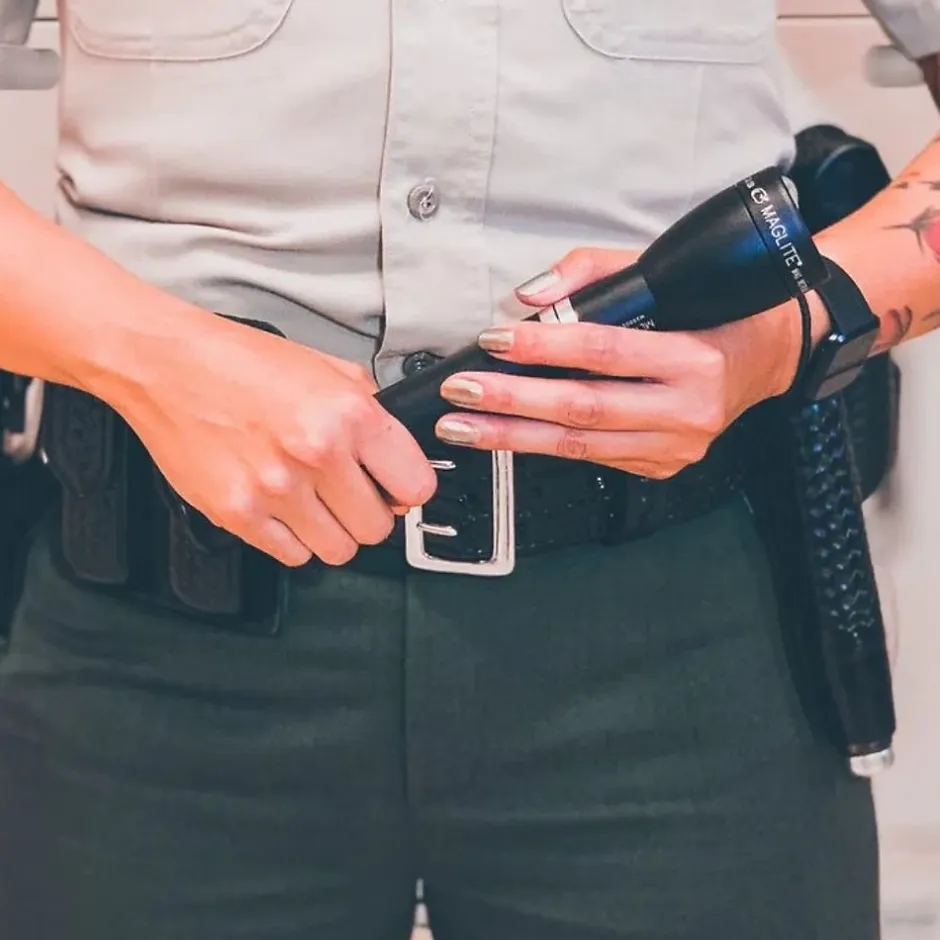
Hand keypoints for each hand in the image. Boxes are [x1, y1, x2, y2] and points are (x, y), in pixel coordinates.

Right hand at [102, 312, 436, 566]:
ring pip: (338, 550)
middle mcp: (315, 455)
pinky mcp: (238, 514)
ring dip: (333, 531)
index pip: (414, 486)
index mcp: (347, 415)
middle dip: (370, 514)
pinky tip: (283, 508)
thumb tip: (398, 454)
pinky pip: (291, 555)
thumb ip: (370, 410)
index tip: (397, 488)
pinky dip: (293, 539)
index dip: (407, 489)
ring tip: (315, 502)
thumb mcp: (326, 367)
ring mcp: (275, 490)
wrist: (165, 364)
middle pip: (378, 528)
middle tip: (352, 495)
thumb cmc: (239, 361)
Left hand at [434, 248, 806, 478]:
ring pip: (580, 444)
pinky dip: (545, 446)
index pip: (605, 351)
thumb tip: (528, 297)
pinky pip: (594, 458)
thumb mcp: (659, 275)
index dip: (544, 348)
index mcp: (693, 357)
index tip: (493, 341)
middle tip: (461, 393)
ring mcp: (676, 447)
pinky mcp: (662, 466)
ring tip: (464, 427)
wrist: (765, 357)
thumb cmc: (710, 310)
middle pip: (583, 407)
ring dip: (514, 436)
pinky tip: (507, 437)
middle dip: (512, 401)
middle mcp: (688, 410)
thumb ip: (590, 275)